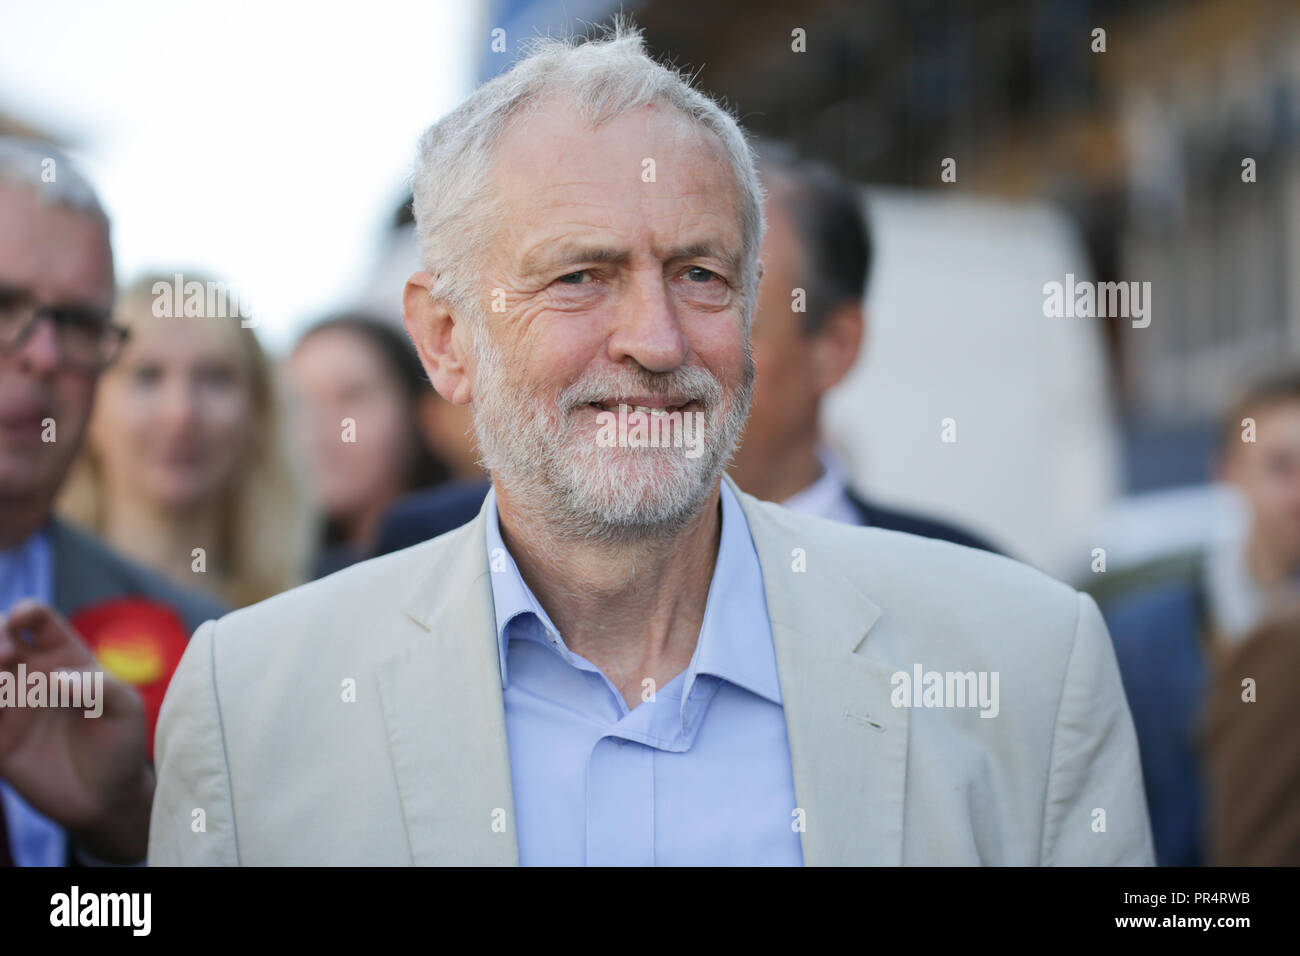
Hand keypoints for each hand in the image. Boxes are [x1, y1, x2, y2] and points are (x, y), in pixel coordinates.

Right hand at [0, 598, 153, 861]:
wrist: (107, 797)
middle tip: (4, 657)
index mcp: (64, 657)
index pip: (37, 621)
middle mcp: (31, 676)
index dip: (25, 612)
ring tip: (0, 684)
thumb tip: (56, 678)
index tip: (21, 619)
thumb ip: (99, 688)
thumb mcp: (125, 710)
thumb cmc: (122, 743)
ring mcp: (9, 706)